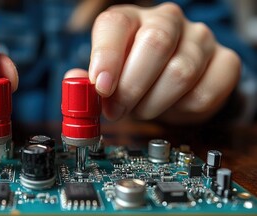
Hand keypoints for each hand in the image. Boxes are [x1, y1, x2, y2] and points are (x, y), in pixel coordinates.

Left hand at [66, 3, 239, 123]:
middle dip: (131, 87)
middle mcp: (167, 21)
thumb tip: (75, 83)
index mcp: (131, 19)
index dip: (106, 56)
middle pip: (155, 44)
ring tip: (140, 109)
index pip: (116, 24)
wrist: (171, 81)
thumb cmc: (133, 75)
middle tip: (116, 110)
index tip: (101, 86)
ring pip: (180, 72)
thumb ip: (89, 80)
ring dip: (153, 103)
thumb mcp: (106, 75)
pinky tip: (168, 107)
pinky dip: (180, 112)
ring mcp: (200, 39)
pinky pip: (203, 94)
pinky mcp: (224, 63)